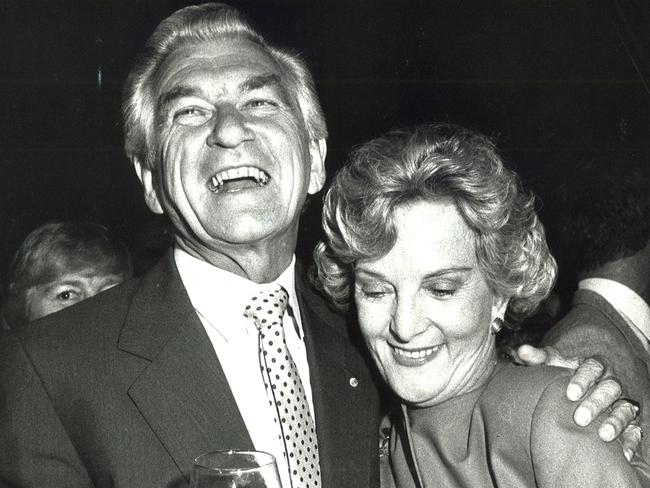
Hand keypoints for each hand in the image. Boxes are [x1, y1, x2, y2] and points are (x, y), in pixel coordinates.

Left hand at [515, 345, 638, 445]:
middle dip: (596, 402)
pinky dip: (631, 441)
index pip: (593, 367)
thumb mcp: (557, 363)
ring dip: (616, 422)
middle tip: (579, 418)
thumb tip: (521, 351)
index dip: (583, 379)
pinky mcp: (632, 421)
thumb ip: (540, 357)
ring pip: (626, 409)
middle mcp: (612, 382)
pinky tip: (623, 453)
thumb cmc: (570, 374)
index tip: (570, 393)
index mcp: (594, 366)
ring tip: (603, 436)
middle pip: (610, 388)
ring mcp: (624, 401)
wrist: (595, 383)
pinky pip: (636, 430)